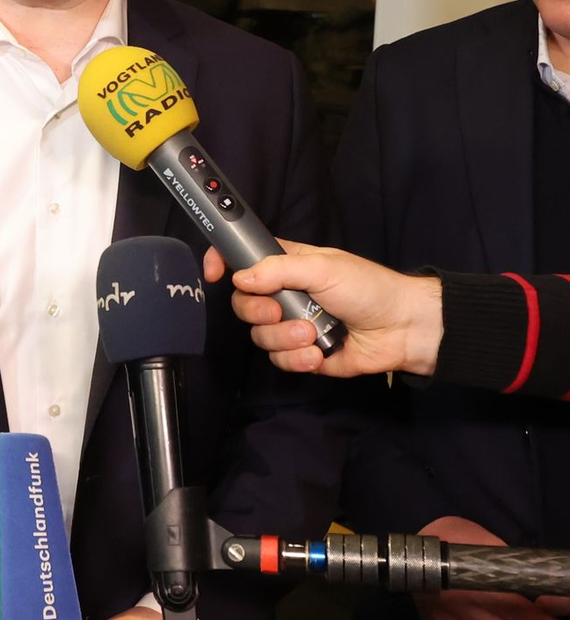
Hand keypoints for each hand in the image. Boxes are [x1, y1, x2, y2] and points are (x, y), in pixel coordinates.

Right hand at [202, 241, 442, 376]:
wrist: (404, 329)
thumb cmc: (368, 287)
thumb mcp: (323, 267)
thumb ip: (278, 269)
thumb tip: (240, 278)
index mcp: (286, 265)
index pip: (243, 259)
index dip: (223, 262)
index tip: (214, 273)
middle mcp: (285, 295)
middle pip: (244, 304)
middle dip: (257, 312)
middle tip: (278, 312)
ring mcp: (293, 325)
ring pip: (260, 336)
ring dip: (284, 338)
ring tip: (313, 334)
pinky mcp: (304, 355)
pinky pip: (280, 360)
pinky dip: (296, 359)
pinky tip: (317, 355)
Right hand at [414, 517, 564, 619]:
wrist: (404, 541)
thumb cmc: (445, 534)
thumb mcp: (479, 536)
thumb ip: (505, 560)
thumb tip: (534, 580)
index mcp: (473, 581)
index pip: (519, 609)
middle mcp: (458, 605)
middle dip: (513, 619)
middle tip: (508, 603)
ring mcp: (444, 618)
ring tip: (486, 607)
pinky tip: (468, 612)